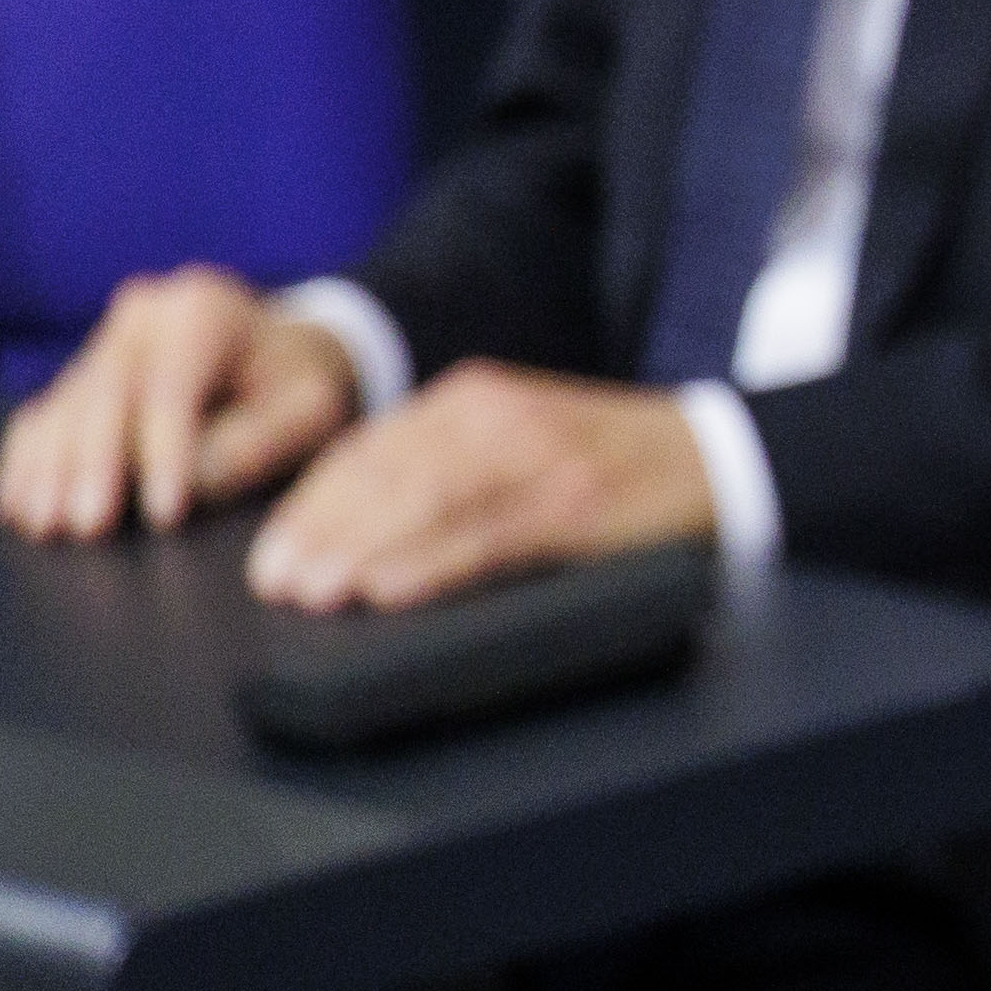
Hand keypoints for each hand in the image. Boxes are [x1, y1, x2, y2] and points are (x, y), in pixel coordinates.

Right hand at [0, 267, 363, 539]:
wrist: (279, 355)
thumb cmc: (297, 386)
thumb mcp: (308, 408)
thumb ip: (259, 440)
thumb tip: (193, 480)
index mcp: (203, 310)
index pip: (173, 387)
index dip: (164, 454)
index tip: (165, 514)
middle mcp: (143, 314)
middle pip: (107, 393)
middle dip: (95, 466)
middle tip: (89, 527)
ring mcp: (106, 339)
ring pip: (67, 406)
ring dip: (51, 469)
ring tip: (46, 526)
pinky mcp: (82, 371)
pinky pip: (44, 414)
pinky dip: (30, 461)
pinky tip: (20, 504)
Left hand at [241, 360, 712, 611]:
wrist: (719, 459)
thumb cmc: (611, 466)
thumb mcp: (520, 443)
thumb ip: (449, 467)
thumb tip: (357, 530)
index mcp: (473, 398)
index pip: (369, 449)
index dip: (311, 504)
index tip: (272, 555)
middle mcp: (497, 415)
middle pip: (386, 472)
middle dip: (322, 531)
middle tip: (277, 583)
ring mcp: (537, 456)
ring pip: (426, 499)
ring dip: (360, 549)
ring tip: (316, 593)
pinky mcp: (576, 503)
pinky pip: (487, 535)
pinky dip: (431, 562)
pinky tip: (390, 590)